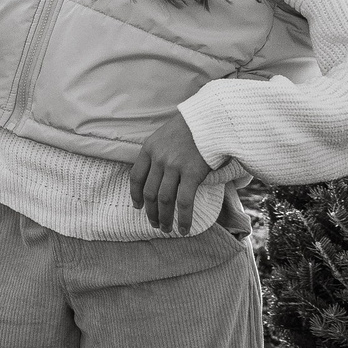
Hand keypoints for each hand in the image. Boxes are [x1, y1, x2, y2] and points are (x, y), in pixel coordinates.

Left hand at [129, 113, 214, 233]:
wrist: (212, 118)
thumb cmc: (193, 127)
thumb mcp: (167, 135)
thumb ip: (160, 152)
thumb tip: (161, 174)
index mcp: (149, 148)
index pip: (136, 177)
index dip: (135, 194)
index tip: (137, 206)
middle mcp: (158, 158)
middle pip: (149, 192)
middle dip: (151, 212)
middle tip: (155, 224)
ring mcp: (174, 166)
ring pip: (164, 199)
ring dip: (165, 218)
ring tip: (167, 230)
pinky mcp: (192, 173)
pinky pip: (184, 201)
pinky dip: (183, 218)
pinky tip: (184, 228)